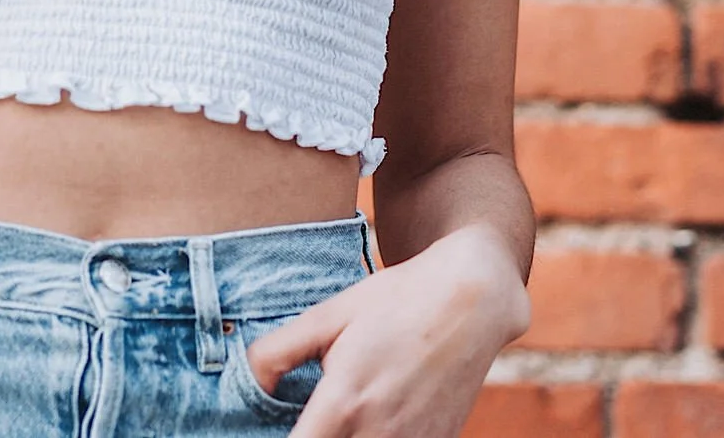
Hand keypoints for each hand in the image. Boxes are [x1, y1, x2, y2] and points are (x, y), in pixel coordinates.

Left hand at [244, 227, 529, 435]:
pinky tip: (372, 418)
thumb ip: (276, 351)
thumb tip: (250, 383)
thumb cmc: (395, 300)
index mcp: (344, 401)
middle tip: (310, 419)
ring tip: (339, 418)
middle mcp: (379, 432)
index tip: (271, 432)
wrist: (473, 298)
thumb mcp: (328, 314)